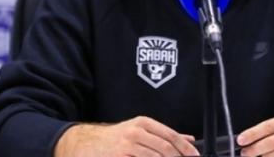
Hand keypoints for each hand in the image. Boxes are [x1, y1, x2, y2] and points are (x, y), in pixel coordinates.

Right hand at [54, 116, 199, 156]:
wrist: (84, 144)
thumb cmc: (114, 139)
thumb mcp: (139, 130)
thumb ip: (163, 135)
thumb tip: (189, 140)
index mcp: (143, 123)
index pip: (170, 136)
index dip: (185, 149)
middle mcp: (135, 133)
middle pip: (165, 150)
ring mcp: (126, 147)